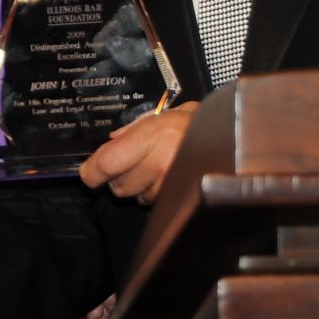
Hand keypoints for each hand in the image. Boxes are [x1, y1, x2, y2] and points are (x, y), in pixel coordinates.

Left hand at [79, 103, 198, 203]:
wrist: (231, 134)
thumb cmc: (195, 122)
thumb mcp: (162, 115)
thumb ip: (133, 129)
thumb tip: (110, 143)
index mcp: (153, 136)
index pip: (109, 162)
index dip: (92, 171)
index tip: (87, 174)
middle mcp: (161, 162)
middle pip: (119, 185)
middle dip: (117, 178)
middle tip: (128, 163)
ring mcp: (173, 183)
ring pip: (136, 197)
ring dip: (137, 187)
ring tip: (153, 167)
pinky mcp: (181, 197)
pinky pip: (154, 203)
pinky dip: (153, 193)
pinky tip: (163, 177)